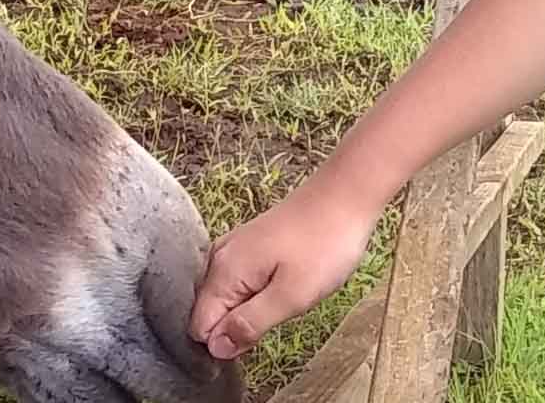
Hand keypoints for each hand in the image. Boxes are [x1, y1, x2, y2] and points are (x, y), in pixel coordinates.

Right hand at [187, 192, 380, 359]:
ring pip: (227, 299)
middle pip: (210, 313)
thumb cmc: (324, 244)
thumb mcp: (292, 295)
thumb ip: (250, 324)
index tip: (259, 337)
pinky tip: (283, 284)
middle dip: (240, 325)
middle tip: (279, 313)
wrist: (344, 195)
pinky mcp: (248, 246)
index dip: (226, 344)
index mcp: (223, 272)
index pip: (200, 328)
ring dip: (251, 309)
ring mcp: (233, 249)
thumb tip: (216, 349)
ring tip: (284, 297)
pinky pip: (239, 282)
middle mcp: (218, 259)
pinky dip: (257, 292)